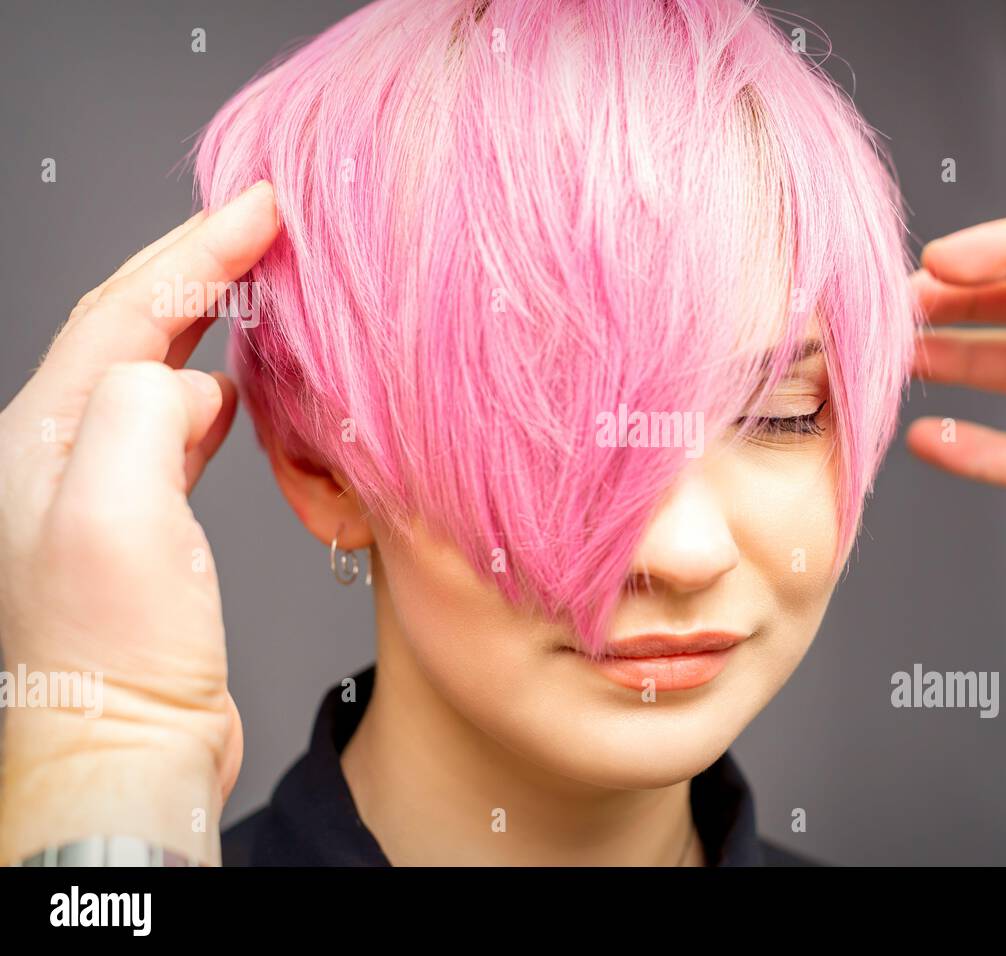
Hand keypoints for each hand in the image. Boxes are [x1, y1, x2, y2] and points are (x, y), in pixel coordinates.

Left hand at [0, 181, 279, 863]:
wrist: (126, 745)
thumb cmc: (116, 650)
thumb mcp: (114, 513)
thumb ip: (140, 411)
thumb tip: (192, 383)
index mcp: (46, 435)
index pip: (124, 309)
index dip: (196, 250)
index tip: (260, 205)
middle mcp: (60, 451)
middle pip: (128, 324)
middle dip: (196, 263)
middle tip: (263, 219)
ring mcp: (98, 486)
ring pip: (152, 367)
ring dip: (205, 317)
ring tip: (256, 282)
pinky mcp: (140, 522)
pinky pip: (172, 423)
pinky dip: (211, 385)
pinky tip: (236, 390)